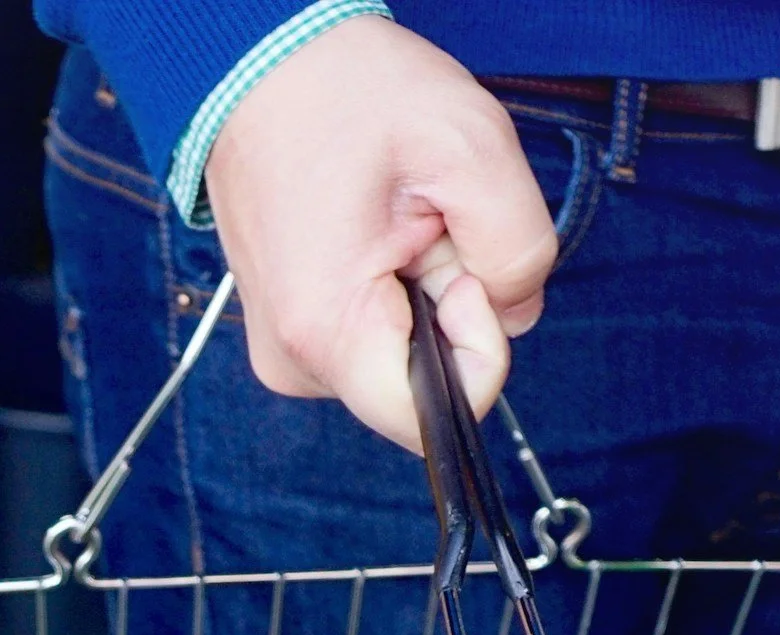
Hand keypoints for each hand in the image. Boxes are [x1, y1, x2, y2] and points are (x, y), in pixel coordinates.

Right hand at [206, 17, 556, 449]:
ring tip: (392, 217)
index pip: (431, 420)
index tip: (460, 265)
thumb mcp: (471, 148)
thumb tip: (516, 312)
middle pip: (420, 387)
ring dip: (424, 293)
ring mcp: (287, 355)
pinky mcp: (291, 338)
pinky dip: (395, 290)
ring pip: (401, 361)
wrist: (259, 68)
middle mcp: (296, 363)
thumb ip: (520, 249)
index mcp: (329, 332)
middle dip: (449, 306)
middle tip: (423, 220)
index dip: (479, 350)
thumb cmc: (348, 95)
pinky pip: (373, 341)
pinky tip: (372, 230)